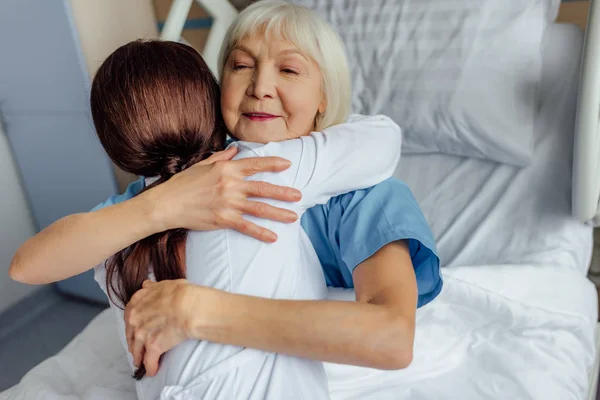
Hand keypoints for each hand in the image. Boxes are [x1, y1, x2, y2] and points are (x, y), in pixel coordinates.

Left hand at [124, 280, 201, 376]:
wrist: (188, 305)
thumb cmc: (181, 293)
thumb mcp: (165, 284)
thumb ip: (153, 287)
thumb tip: (146, 285)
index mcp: (138, 302)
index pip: (130, 314)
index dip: (132, 323)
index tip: (135, 327)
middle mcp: (136, 318)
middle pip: (130, 334)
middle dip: (133, 341)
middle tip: (137, 347)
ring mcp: (142, 334)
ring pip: (136, 349)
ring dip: (138, 357)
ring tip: (141, 362)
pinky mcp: (152, 347)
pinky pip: (149, 361)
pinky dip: (150, 367)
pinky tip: (152, 371)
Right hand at [142, 146, 301, 242]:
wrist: (166, 204)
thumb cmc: (182, 184)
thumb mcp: (202, 165)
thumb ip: (221, 157)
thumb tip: (235, 149)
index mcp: (226, 169)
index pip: (255, 164)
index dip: (273, 164)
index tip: (288, 164)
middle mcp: (231, 184)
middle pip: (263, 188)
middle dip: (283, 192)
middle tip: (299, 196)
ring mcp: (228, 203)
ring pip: (259, 208)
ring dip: (278, 213)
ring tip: (293, 217)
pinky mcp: (223, 219)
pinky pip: (246, 226)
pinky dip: (261, 233)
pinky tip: (273, 237)